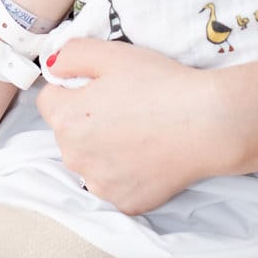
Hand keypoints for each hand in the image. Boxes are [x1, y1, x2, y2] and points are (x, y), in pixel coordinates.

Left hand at [36, 39, 231, 213]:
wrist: (207, 124)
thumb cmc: (161, 85)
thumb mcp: (112, 54)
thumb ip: (71, 54)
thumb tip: (54, 67)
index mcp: (65, 119)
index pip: (50, 100)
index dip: (75, 88)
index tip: (102, 87)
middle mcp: (74, 157)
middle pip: (69, 134)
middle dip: (88, 121)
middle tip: (127, 108)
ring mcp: (100, 184)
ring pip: (91, 162)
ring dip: (105, 150)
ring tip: (141, 133)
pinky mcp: (125, 202)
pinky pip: (116, 185)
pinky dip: (128, 174)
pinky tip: (150, 156)